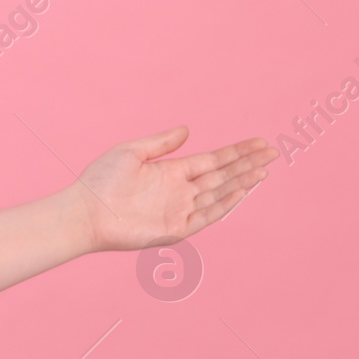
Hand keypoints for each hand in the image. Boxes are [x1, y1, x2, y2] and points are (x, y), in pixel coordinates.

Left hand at [71, 126, 277, 252]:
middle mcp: (180, 191)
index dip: (237, 152)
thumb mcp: (131, 152)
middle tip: (273, 152)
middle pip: (222, 176)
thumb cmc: (100, 181)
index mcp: (171, 172)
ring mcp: (179, 210)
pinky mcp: (175, 229)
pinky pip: (206, 216)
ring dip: (242, 182)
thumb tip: (188, 130)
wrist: (84, 212)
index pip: (213, 160)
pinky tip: (241, 190)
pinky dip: (225, 204)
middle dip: (248, 164)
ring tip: (264, 169)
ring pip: (219, 194)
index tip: (259, 142)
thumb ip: (161, 143)